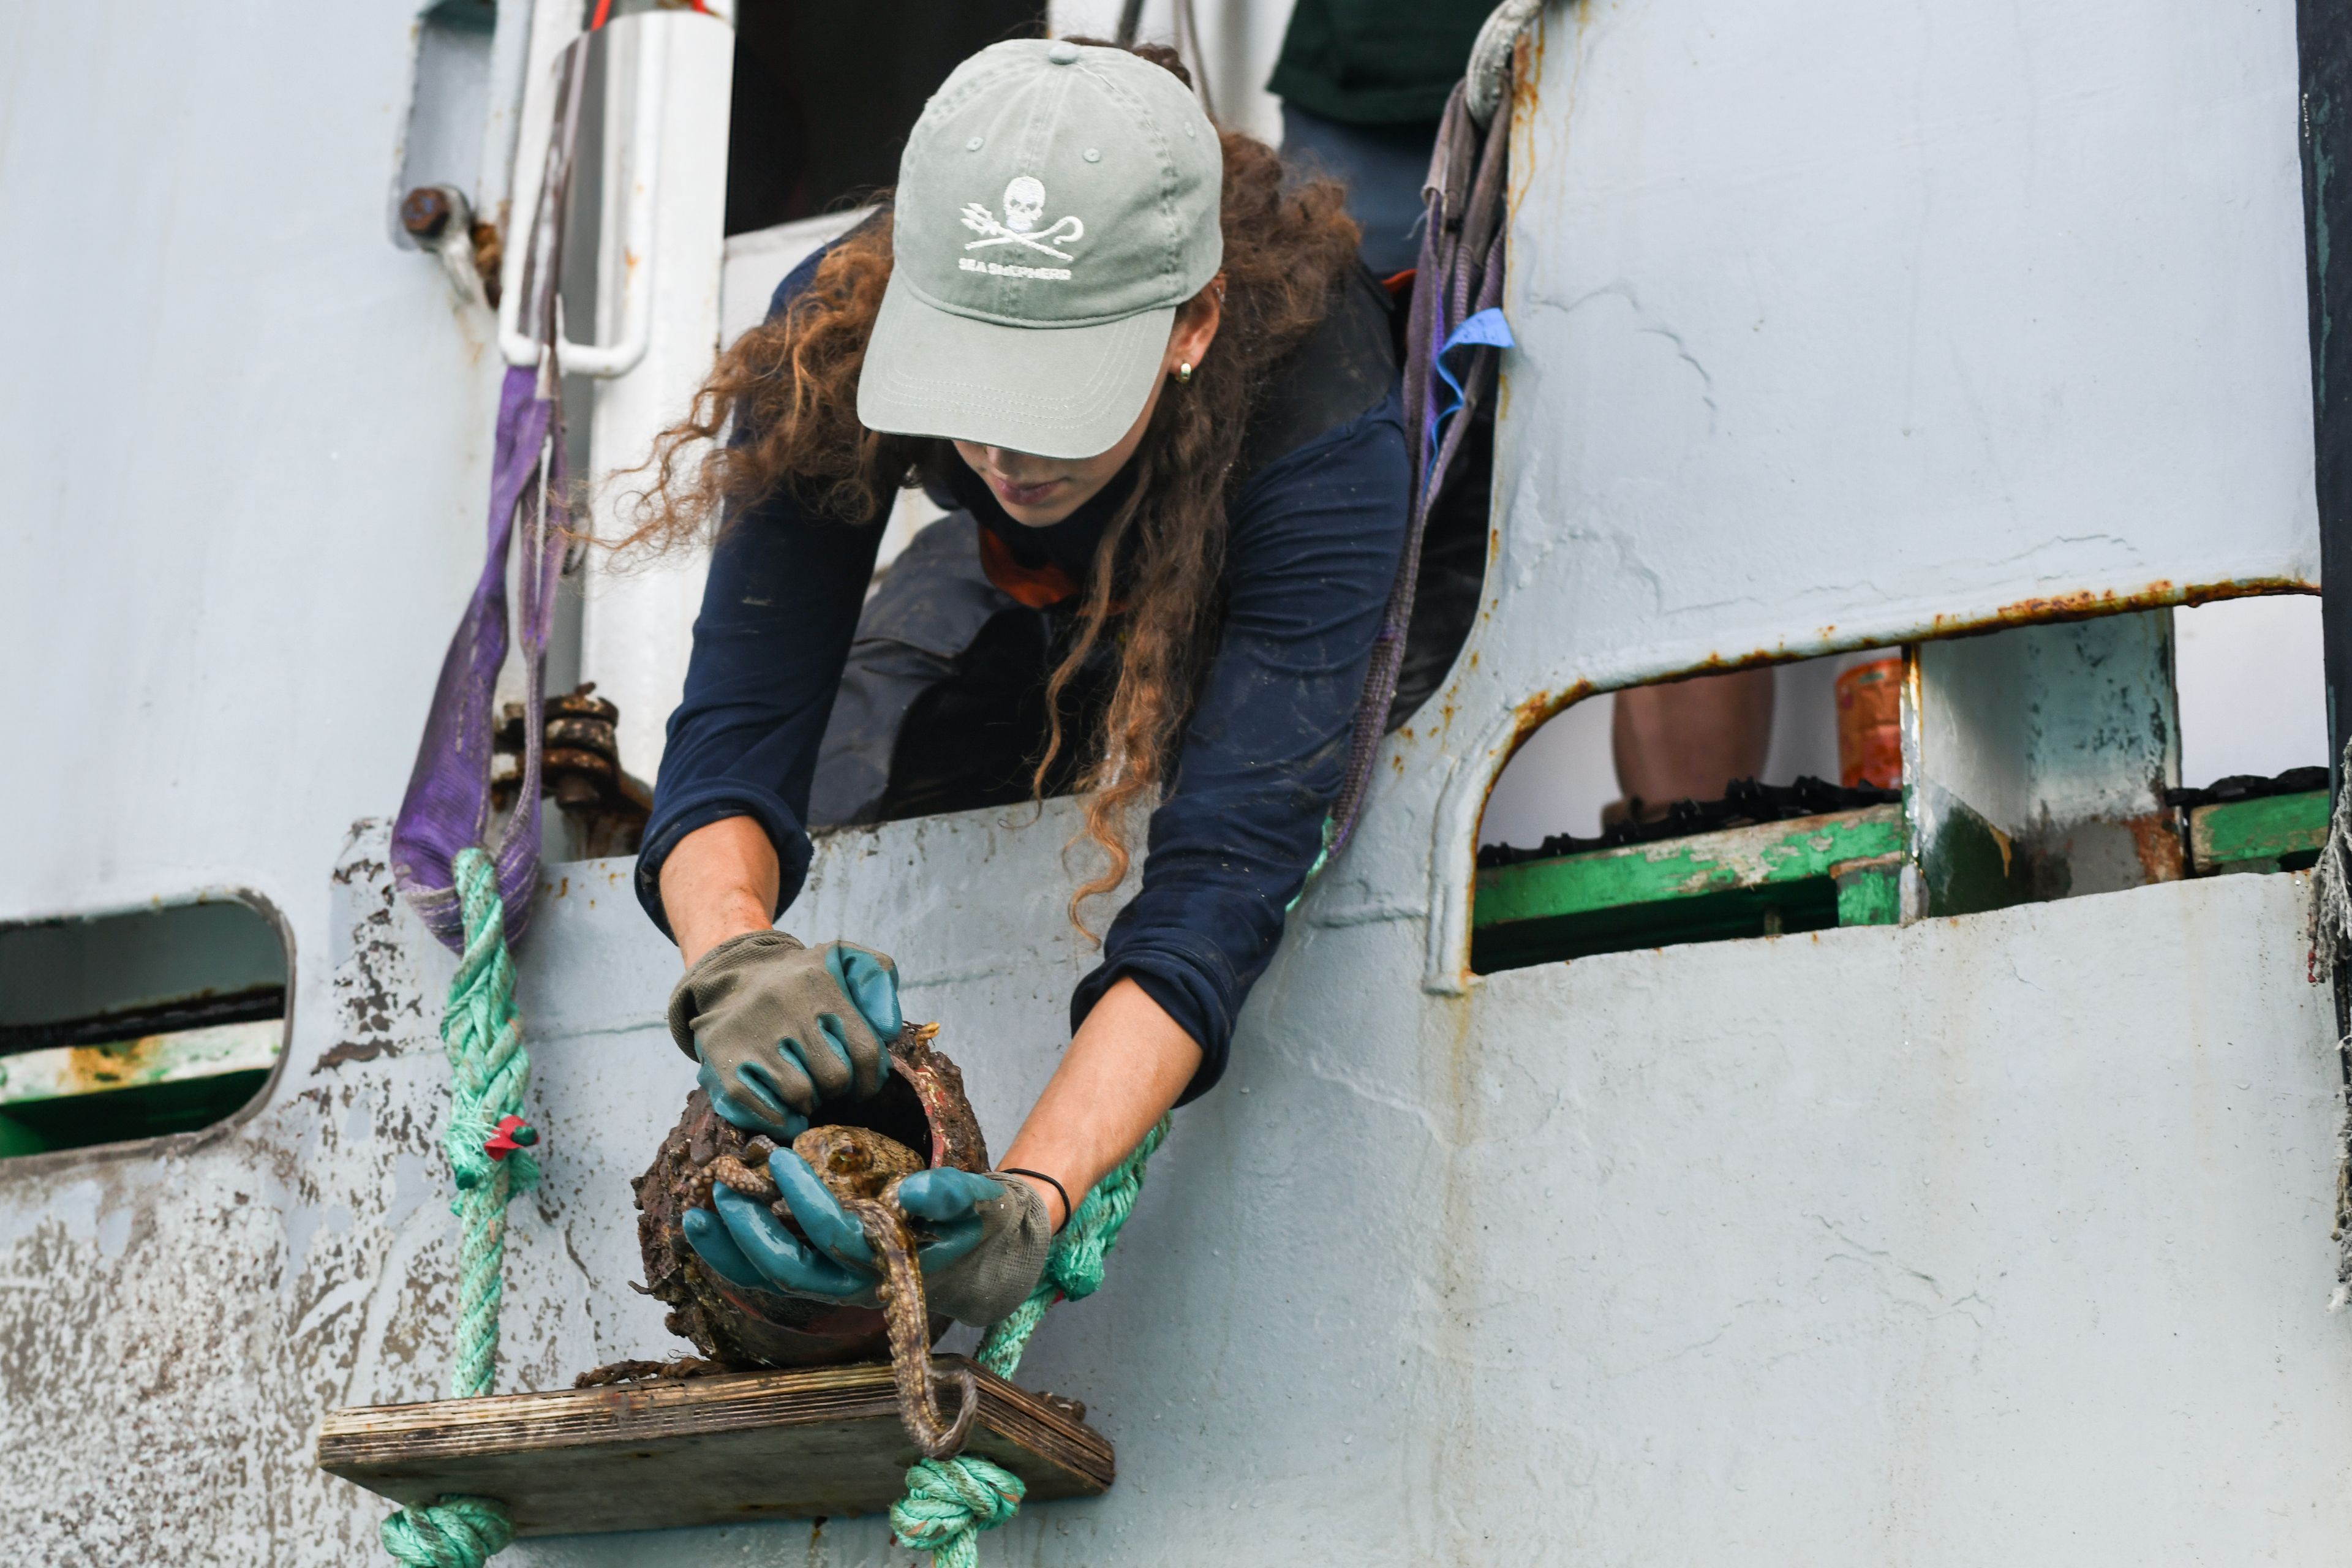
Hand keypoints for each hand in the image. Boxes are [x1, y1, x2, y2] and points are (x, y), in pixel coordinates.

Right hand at [666, 932, 901, 1138]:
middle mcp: (786, 1005)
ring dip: (809, 1103)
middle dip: (838, 1089)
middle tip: (830, 1086)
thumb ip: (877, 978)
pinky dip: (779, 1118)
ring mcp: (753, 1032)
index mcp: (820, 983)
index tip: (863, 1086)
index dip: (870, 1079)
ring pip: (800, 1094)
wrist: (734, 975)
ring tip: (807, 1092)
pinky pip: (761, 1105)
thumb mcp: (843, 960)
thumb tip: (887, 1028)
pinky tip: (786, 1113)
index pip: (864, 1050)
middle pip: (834, 1077)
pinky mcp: (724, 1055)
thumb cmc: (802, 980)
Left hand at [682, 1151, 1053, 1325]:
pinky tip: (708, 1225)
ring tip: (696, 1212)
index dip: (806, 1202)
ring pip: (773, 1278)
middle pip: (791, 1271)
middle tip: (724, 1186)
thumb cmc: (981, 1224)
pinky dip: (736, 1252)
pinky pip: (771, 1271)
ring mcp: (836, 1284)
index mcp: (894, 1264)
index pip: (837, 1238)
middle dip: (750, 1232)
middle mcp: (857, 1283)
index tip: (783, 1159)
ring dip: (731, 1249)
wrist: (983, 1260)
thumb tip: (910, 1191)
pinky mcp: (824, 1274)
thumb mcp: (983, 1204)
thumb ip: (951, 1195)